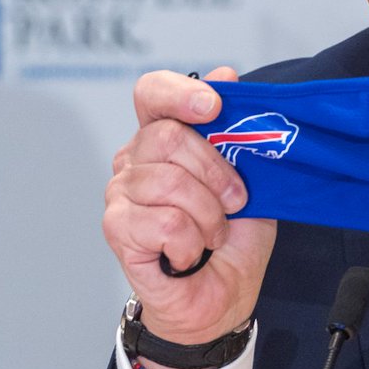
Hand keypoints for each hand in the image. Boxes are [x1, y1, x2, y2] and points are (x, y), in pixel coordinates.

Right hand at [103, 67, 276, 347]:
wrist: (225, 295)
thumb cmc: (234, 238)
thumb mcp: (252, 178)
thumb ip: (237, 130)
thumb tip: (224, 74)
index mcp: (165, 139)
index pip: (152, 93)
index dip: (179, 93)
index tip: (212, 106)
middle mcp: (135, 159)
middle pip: (167, 137)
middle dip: (216, 173)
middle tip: (235, 203)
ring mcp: (120, 193)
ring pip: (168, 182)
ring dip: (208, 215)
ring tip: (212, 234)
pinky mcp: (116, 228)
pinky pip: (163, 222)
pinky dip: (190, 241)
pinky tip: (188, 254)